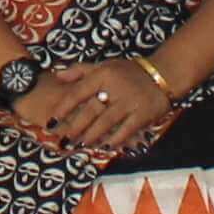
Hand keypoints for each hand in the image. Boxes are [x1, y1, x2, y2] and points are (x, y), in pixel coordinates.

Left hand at [9, 61, 166, 157]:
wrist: (162, 74)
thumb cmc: (128, 71)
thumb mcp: (104, 65)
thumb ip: (80, 70)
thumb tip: (56, 75)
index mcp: (103, 74)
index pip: (78, 92)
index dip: (63, 108)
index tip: (52, 121)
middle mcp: (115, 87)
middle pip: (90, 110)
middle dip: (75, 127)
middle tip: (63, 139)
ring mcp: (130, 101)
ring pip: (106, 122)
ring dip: (92, 135)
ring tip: (80, 144)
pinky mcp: (143, 113)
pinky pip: (126, 130)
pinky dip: (115, 140)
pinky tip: (105, 147)